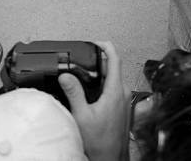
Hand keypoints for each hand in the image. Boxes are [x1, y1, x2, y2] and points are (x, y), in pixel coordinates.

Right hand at [59, 41, 129, 160]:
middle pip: (114, 67)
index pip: (115, 58)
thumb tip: (66, 76)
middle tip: (85, 60)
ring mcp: (124, 100)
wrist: (111, 160)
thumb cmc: (100, 144)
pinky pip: (115, 88)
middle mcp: (123, 93)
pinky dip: (104, 84)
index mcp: (115, 91)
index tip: (95, 42)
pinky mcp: (123, 107)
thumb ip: (74, 93)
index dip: (105, 46)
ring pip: (114, 78)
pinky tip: (92, 91)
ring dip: (101, 73)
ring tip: (86, 74)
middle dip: (99, 61)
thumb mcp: (82, 116)